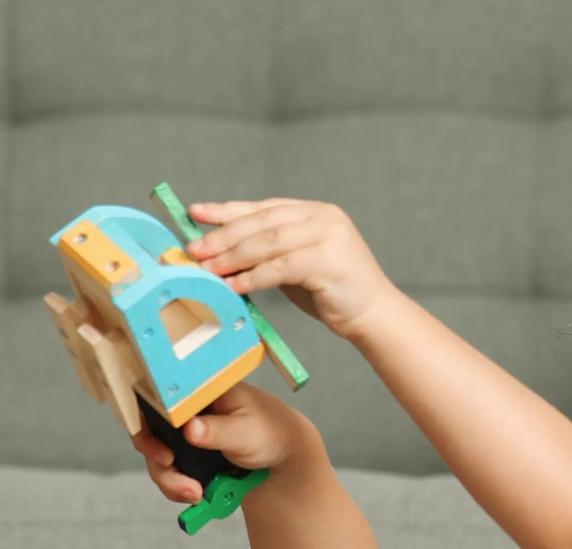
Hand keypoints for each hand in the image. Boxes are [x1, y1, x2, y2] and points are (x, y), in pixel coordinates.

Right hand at [130, 383, 311, 503]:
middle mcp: (185, 409)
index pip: (155, 398)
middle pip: (150, 431)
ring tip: (195, 495)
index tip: (161, 452)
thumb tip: (189, 428)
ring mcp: (185, 433)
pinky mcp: (189, 454)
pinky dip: (177, 486)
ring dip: (169, 479)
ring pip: (159, 456)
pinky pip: (172, 471)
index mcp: (197, 389)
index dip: (146, 423)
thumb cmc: (270, 432)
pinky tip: (197, 496)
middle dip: (156, 459)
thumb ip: (218, 431)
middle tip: (173, 473)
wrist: (285, 456)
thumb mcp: (245, 431)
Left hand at [186, 199, 398, 339]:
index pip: (263, 208)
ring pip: (268, 242)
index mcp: (315, 212)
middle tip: (196, 249)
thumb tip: (225, 254)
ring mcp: (328, 236)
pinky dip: (254, 278)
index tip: (195, 214)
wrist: (376, 318)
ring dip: (234, 257)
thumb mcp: (300, 266)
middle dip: (224, 236)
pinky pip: (280, 268)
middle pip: (262, 222)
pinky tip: (234, 287)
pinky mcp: (328, 261)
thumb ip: (272, 254)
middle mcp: (322, 217)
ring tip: (208, 269)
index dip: (227, 210)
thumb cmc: (336, 295)